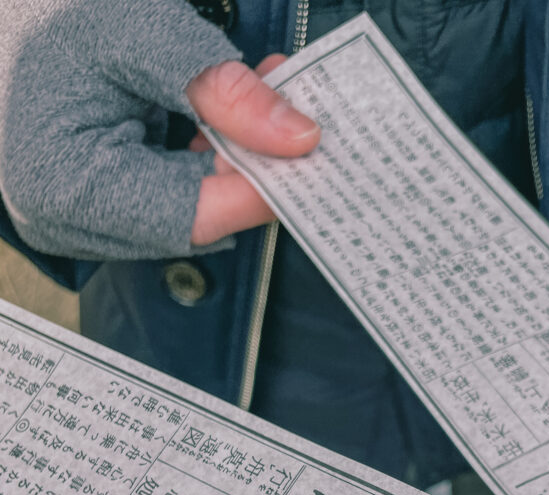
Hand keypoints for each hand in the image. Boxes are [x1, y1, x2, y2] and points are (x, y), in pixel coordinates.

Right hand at [0, 0, 318, 259]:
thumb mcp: (138, 32)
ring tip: (268, 100)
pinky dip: (203, 156)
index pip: (189, 217)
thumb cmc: (39, 9)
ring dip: (232, 159)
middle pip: (191, 217)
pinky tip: (229, 115)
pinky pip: (163, 191)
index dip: (257, 191)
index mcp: (66, 189)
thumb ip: (222, 91)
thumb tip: (299, 138)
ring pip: (184, 206)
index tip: (311, 159)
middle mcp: (68, 220)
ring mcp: (78, 216)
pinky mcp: (91, 199)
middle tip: (302, 119)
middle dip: (251, 168)